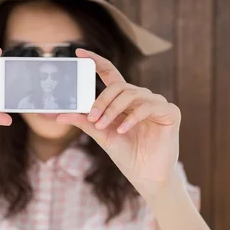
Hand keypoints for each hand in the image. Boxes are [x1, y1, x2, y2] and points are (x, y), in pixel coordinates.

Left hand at [57, 49, 180, 195]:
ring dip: (113, 109)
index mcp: (124, 100)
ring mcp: (156, 104)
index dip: (96, 61)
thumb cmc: (127, 155)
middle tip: (91, 117)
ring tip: (103, 126)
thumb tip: (59, 114)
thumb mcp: (102, 136)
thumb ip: (84, 122)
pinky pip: (147, 107)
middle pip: (119, 85)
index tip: (79, 52)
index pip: (110, 73)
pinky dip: (132, 118)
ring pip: (132, 94)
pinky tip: (122, 130)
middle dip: (102, 100)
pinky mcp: (170, 112)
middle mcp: (141, 97)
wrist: (147, 176)